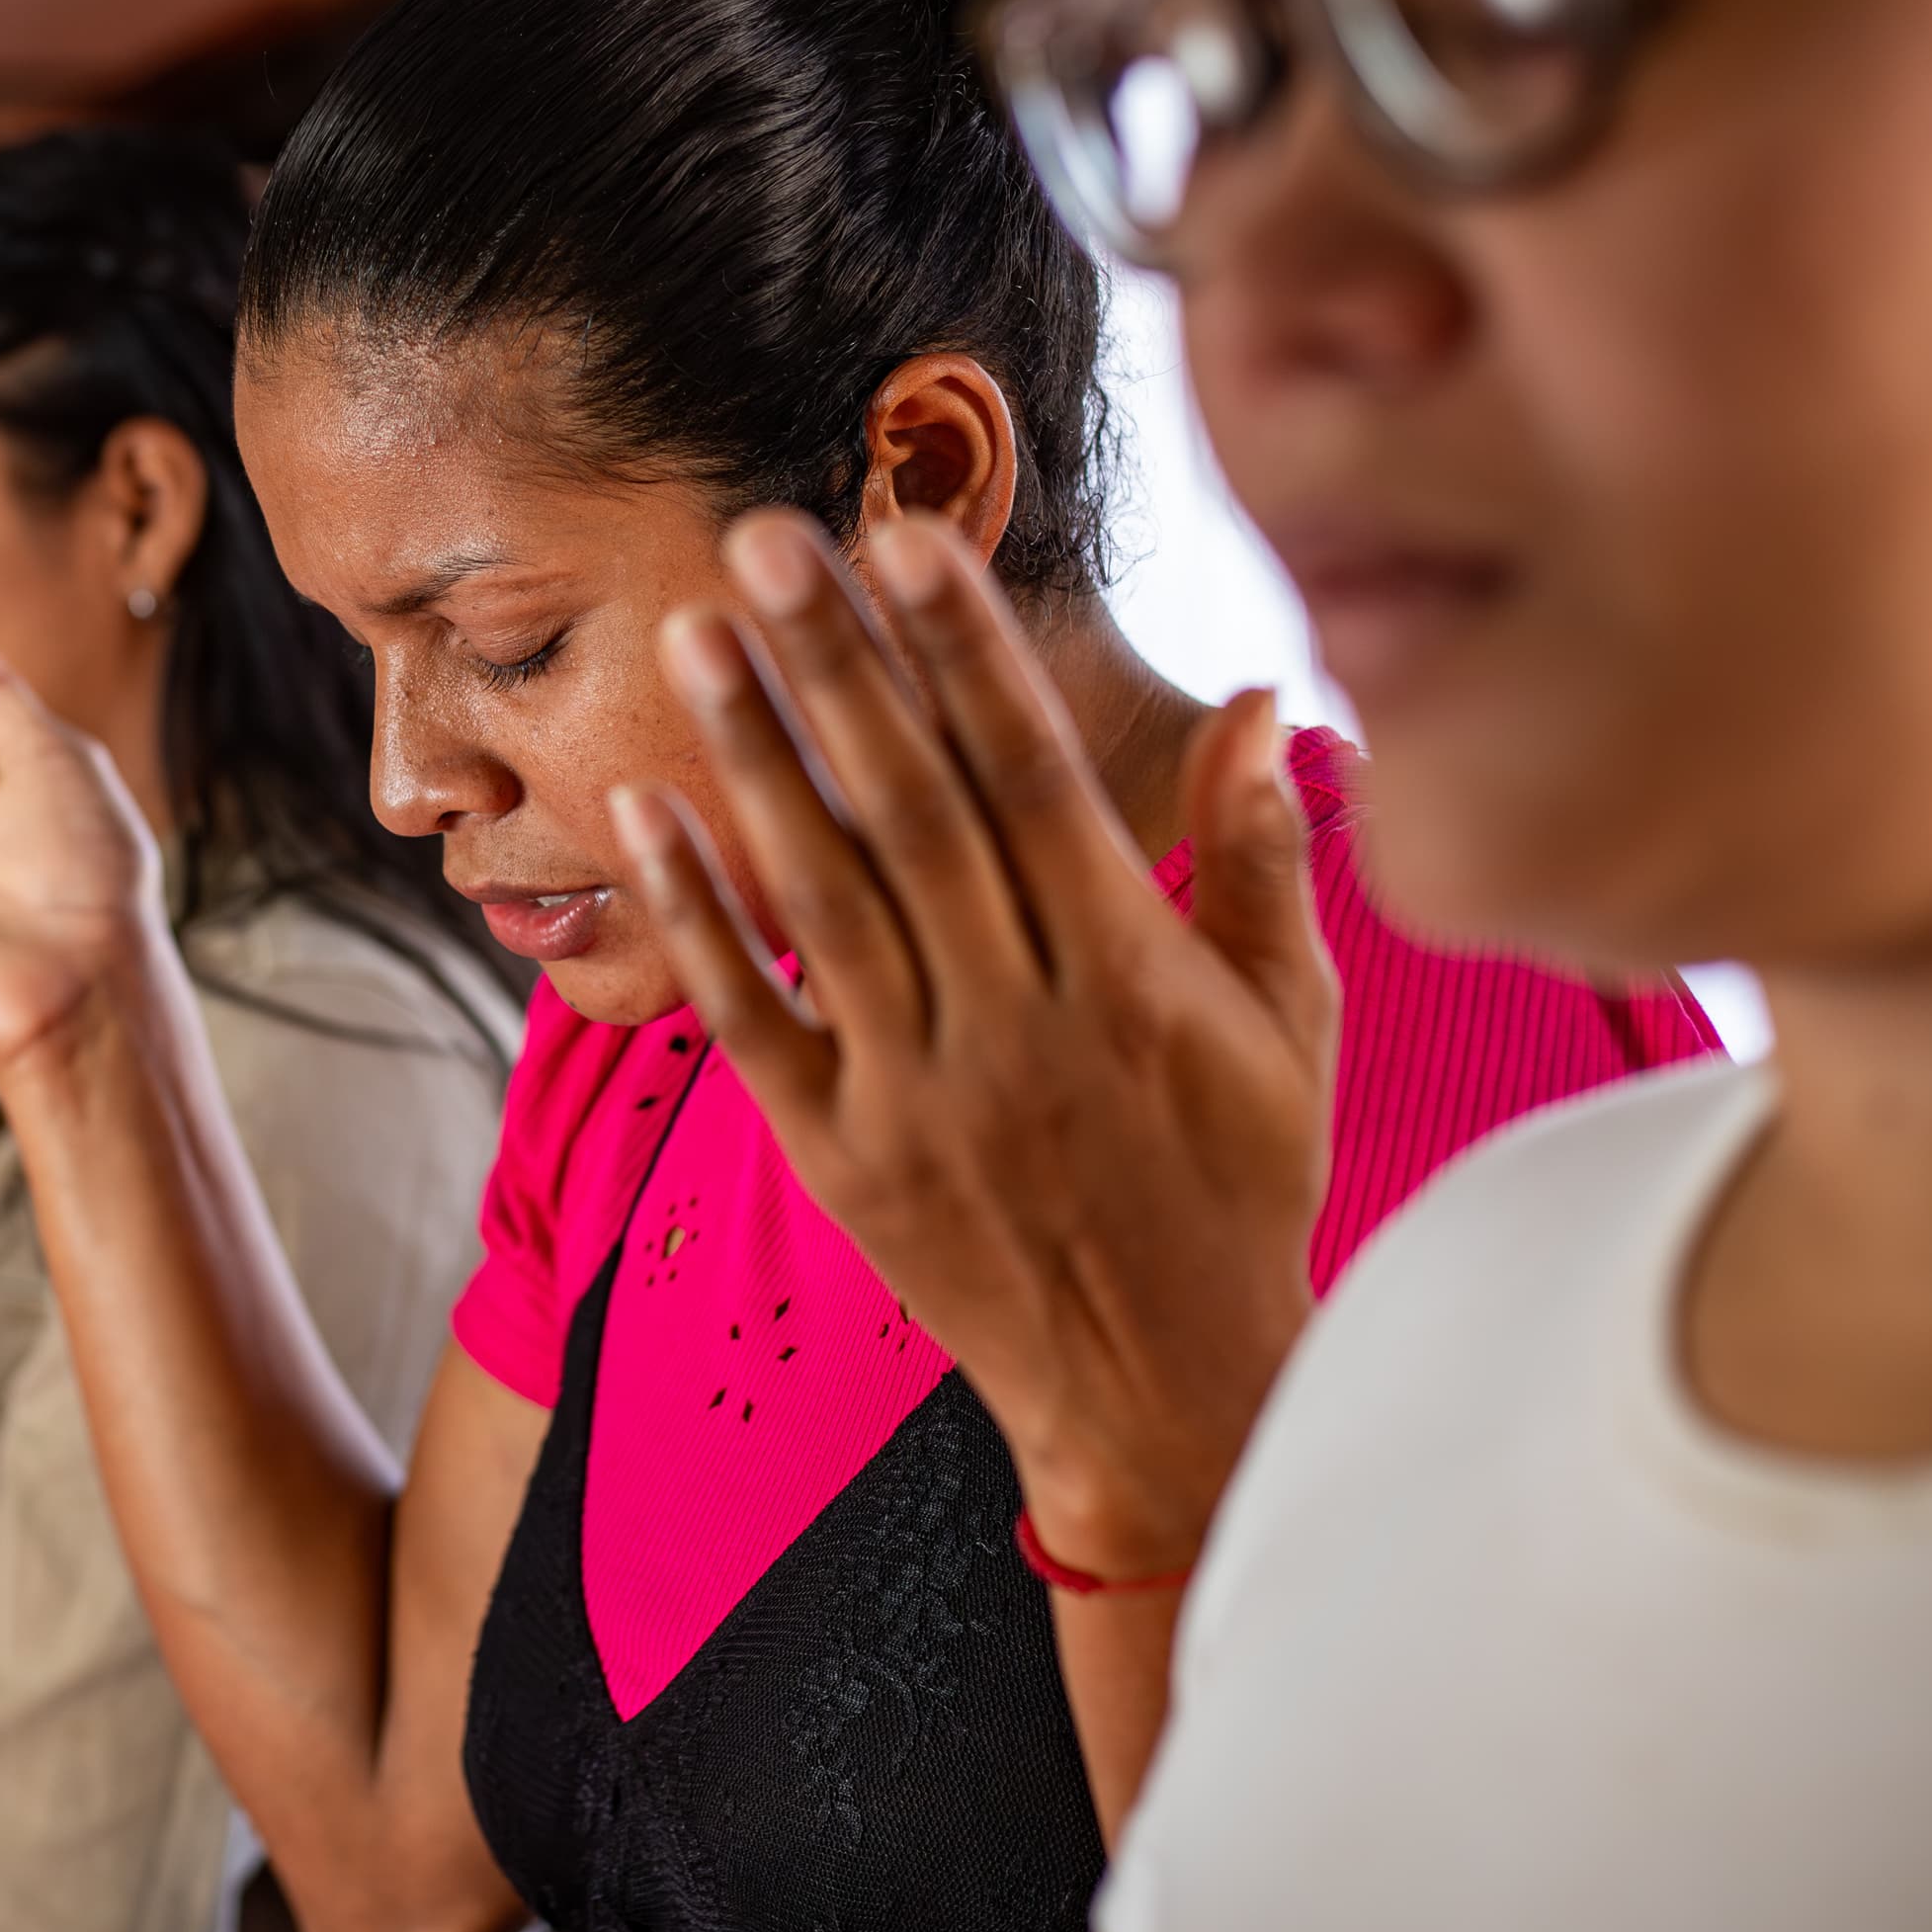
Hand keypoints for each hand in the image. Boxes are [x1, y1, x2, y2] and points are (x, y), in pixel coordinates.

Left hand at [614, 510, 1336, 1582]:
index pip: (1030, 779)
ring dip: (754, 759)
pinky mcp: (841, 1159)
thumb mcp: (1287, 1023)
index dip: (965, 654)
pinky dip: (698, 919)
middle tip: (763, 537)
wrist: (1166, 1394)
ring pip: (823, 898)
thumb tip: (1257, 697)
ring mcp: (918, 1094)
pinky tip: (644, 813)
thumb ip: (1256, 858)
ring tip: (694, 634)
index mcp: (1127, 975)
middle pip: (911, 812)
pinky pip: (757, 1021)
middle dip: (837, 665)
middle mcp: (1014, 1023)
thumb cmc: (1237, 1185)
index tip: (908, 540)